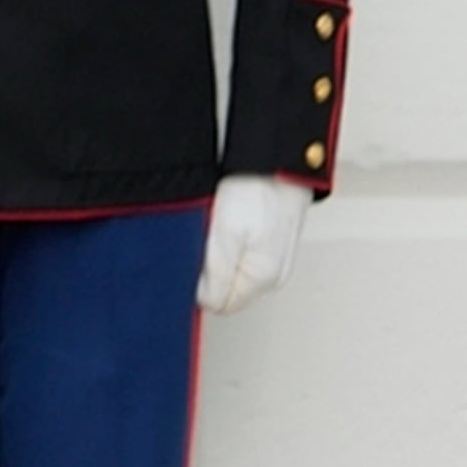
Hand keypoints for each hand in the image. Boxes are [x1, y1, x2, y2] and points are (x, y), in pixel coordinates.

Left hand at [197, 173, 312, 314]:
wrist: (278, 162)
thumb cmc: (256, 191)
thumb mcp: (226, 235)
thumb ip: (215, 275)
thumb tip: (204, 302)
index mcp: (263, 280)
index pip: (219, 304)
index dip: (197, 286)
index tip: (188, 262)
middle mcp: (272, 276)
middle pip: (224, 290)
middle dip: (205, 273)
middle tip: (200, 242)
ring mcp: (272, 260)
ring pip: (229, 272)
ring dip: (214, 257)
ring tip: (213, 230)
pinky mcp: (269, 244)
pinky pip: (238, 256)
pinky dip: (225, 244)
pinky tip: (223, 225)